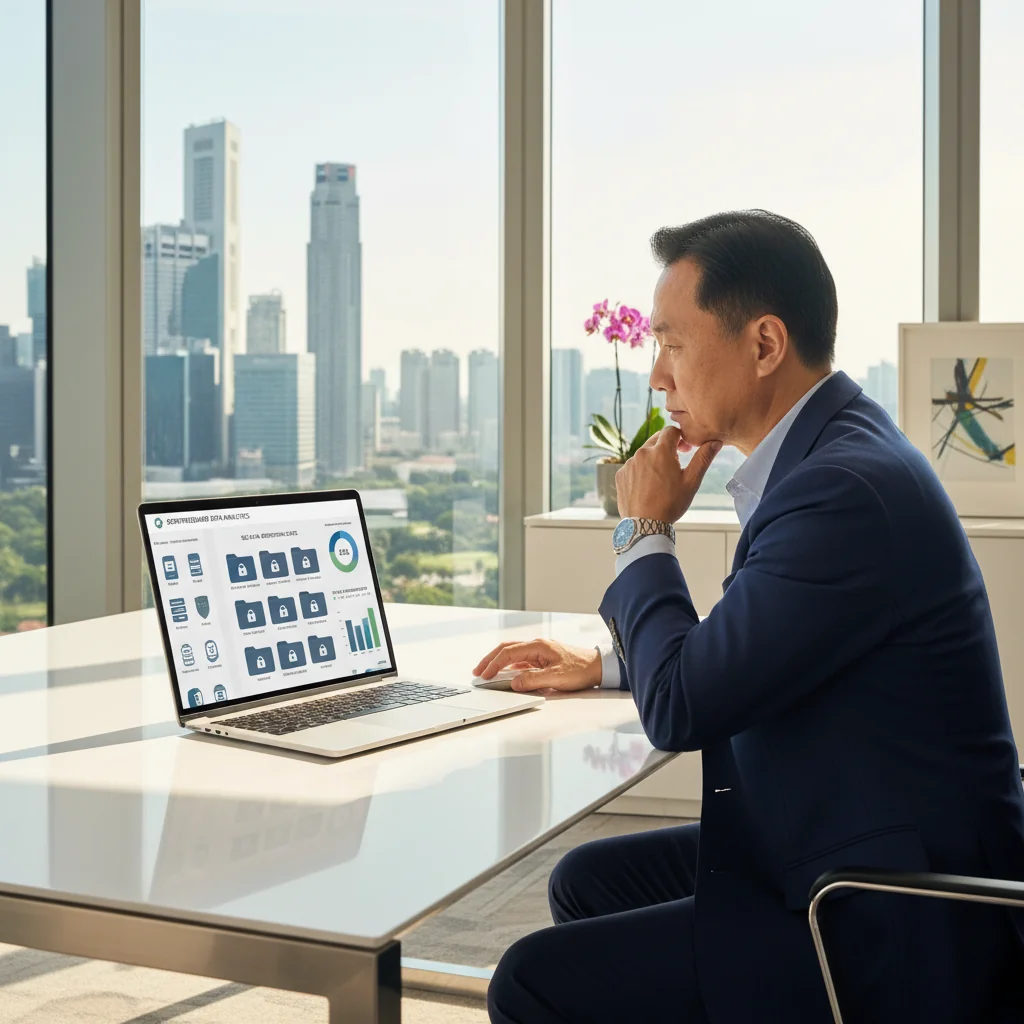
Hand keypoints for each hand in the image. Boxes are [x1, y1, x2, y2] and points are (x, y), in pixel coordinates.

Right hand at [472, 639, 602, 692]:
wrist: (598, 666)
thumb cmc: (580, 669)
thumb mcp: (556, 678)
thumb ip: (533, 680)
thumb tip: (514, 683)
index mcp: (538, 646)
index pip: (508, 653)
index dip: (494, 664)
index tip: (484, 675)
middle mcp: (537, 645)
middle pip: (506, 649)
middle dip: (490, 659)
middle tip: (478, 671)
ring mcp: (540, 651)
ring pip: (513, 653)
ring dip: (499, 661)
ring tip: (487, 671)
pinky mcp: (544, 658)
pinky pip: (522, 660)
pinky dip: (510, 665)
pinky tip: (506, 673)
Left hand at [616, 425, 721, 520]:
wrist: (645, 525)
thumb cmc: (670, 504)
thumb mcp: (691, 481)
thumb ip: (703, 458)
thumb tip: (715, 442)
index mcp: (660, 451)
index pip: (671, 431)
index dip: (680, 437)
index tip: (685, 450)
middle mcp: (642, 453)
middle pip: (656, 440)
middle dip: (668, 446)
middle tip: (676, 462)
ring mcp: (629, 464)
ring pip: (644, 453)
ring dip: (654, 459)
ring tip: (662, 478)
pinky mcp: (620, 475)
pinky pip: (633, 466)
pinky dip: (641, 470)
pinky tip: (648, 486)